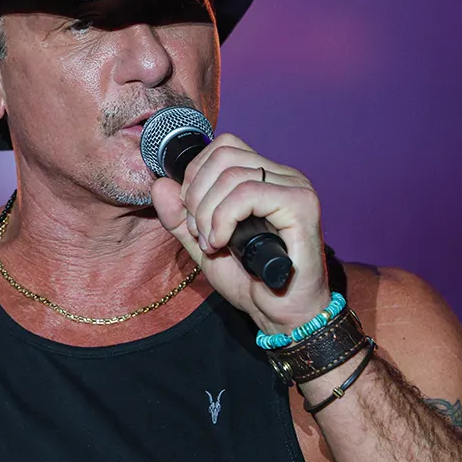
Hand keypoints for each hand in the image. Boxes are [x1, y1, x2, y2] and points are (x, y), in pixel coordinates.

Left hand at [150, 132, 329, 334]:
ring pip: (232, 175)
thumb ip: (180, 217)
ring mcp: (295, 188)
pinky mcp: (302, 206)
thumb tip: (160, 185)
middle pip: (223, 156)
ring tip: (211, 243)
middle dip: (196, 195)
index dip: (195, 175)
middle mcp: (283, 176)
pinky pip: (249, 194)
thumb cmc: (251, 280)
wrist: (281, 314)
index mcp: (263, 177)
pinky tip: (222, 243)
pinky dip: (224, 218)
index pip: (222, 147)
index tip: (190, 214)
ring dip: (208, 213)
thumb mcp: (202, 245)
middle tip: (198, 232)